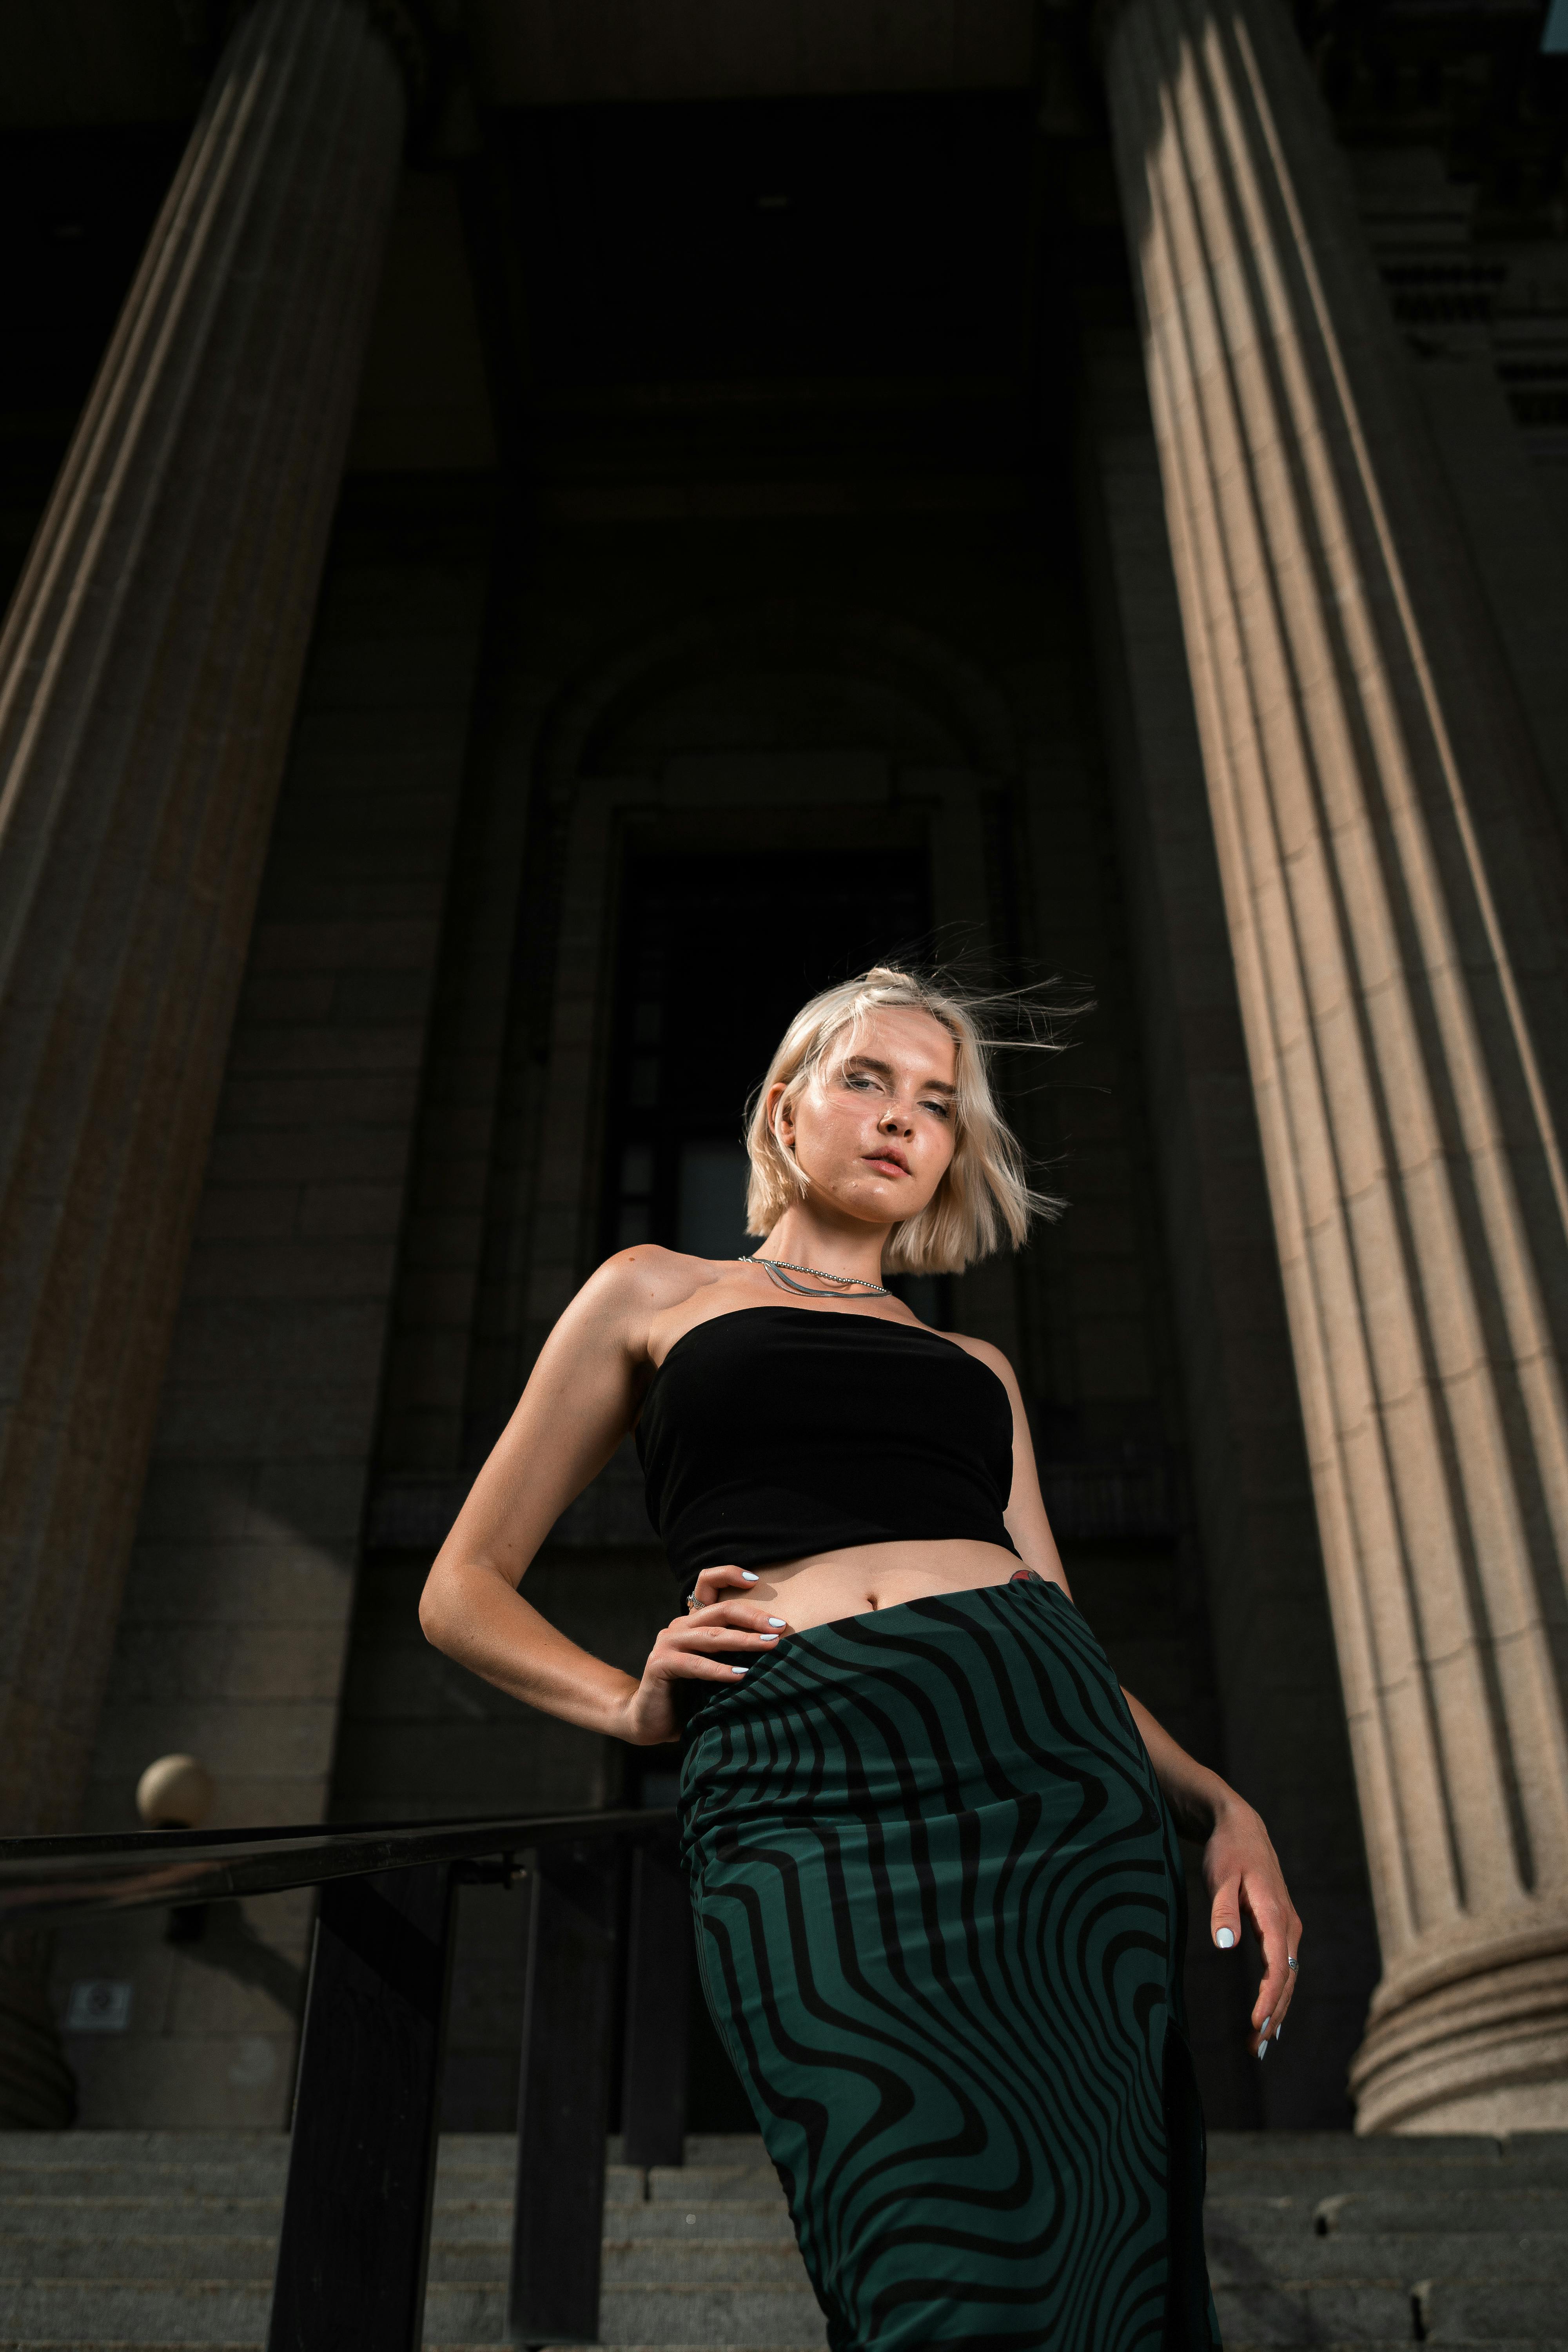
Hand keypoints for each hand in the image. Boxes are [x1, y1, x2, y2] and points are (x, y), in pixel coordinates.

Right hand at [614, 1565, 790, 1745]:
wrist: (651, 1721)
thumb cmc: (690, 1696)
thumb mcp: (714, 1668)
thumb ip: (734, 1654)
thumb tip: (776, 1646)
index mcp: (693, 1622)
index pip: (707, 1584)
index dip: (729, 1574)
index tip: (756, 1580)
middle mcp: (680, 1627)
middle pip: (720, 1610)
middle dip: (753, 1616)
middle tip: (780, 1626)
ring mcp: (668, 1643)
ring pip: (712, 1635)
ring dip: (744, 1640)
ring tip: (770, 1645)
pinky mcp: (660, 1664)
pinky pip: (695, 1664)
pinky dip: (720, 1669)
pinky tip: (741, 1674)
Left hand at [1204, 1797, 1301, 2057]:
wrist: (1242, 1828)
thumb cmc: (1227, 1851)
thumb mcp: (1219, 1875)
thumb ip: (1222, 1909)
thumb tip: (1225, 1945)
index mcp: (1275, 1914)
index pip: (1279, 1965)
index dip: (1269, 1997)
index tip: (1257, 2022)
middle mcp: (1288, 1925)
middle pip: (1287, 1979)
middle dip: (1274, 2015)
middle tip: (1254, 2048)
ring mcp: (1287, 1927)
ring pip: (1288, 1977)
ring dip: (1277, 2010)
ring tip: (1260, 2044)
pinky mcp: (1280, 1929)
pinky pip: (1284, 1968)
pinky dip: (1278, 1995)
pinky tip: (1269, 2018)